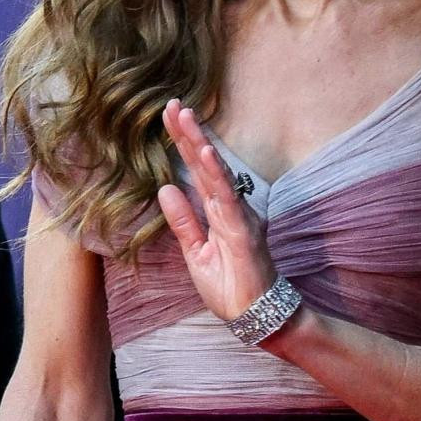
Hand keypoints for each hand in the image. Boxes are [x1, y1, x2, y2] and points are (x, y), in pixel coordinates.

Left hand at [157, 101, 281, 326]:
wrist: (255, 316)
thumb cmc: (231, 287)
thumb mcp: (196, 253)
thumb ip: (183, 221)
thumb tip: (165, 188)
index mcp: (218, 213)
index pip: (196, 172)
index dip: (183, 145)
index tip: (167, 118)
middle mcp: (230, 209)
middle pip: (205, 165)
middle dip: (188, 134)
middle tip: (170, 104)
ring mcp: (238, 217)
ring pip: (216, 174)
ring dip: (200, 144)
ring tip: (184, 117)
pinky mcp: (243, 231)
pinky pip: (228, 199)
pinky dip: (217, 175)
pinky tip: (206, 153)